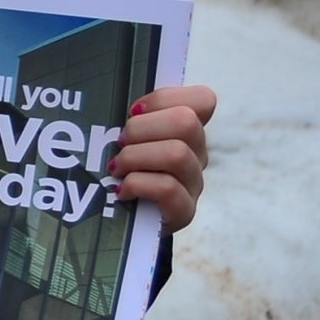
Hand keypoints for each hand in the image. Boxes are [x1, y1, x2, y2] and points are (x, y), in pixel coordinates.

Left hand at [110, 83, 214, 233]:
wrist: (126, 221)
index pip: (203, 99)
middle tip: (119, 143)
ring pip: (177, 154)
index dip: (165, 98)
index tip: (134, 110)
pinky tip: (122, 191)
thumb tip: (119, 105)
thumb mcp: (127, 140)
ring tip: (116, 168)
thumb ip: (131, 119)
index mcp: (186, 130)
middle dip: (141, 128)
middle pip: (186, 122)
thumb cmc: (123, 172)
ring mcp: (193, 183)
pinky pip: (168, 188)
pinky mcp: (184, 210)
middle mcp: (197, 153)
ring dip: (135, 157)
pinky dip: (137, 185)